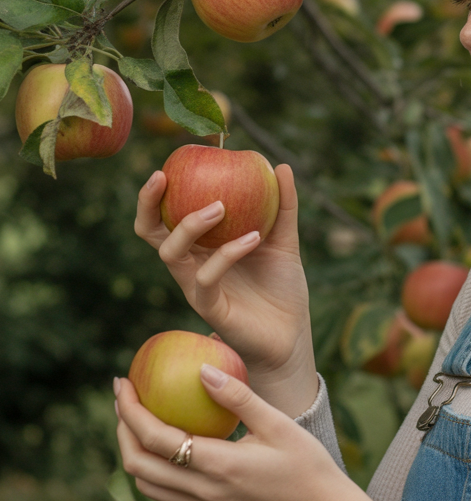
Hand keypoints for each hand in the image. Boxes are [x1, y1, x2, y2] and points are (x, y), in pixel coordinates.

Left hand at [114, 371, 392, 500]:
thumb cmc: (306, 463)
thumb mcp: (277, 423)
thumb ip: (238, 397)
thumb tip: (202, 369)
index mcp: (218, 466)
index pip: (157, 439)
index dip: (131, 410)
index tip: (123, 383)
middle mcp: (203, 491)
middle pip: (138, 465)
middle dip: (122, 429)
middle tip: (124, 396)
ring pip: (146, 483)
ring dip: (132, 450)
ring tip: (137, 417)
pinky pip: (165, 491)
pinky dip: (152, 465)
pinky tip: (167, 440)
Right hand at [135, 164, 314, 407]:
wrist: (292, 335)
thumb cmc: (281, 288)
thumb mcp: (285, 240)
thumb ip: (283, 206)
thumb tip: (279, 165)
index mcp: (202, 246)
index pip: (166, 216)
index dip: (157, 193)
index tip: (167, 164)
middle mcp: (191, 265)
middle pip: (151, 232)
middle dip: (148, 204)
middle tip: (163, 177)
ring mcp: (196, 287)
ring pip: (171, 253)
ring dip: (190, 224)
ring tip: (220, 206)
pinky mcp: (210, 307)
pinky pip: (207, 277)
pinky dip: (228, 253)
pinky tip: (253, 237)